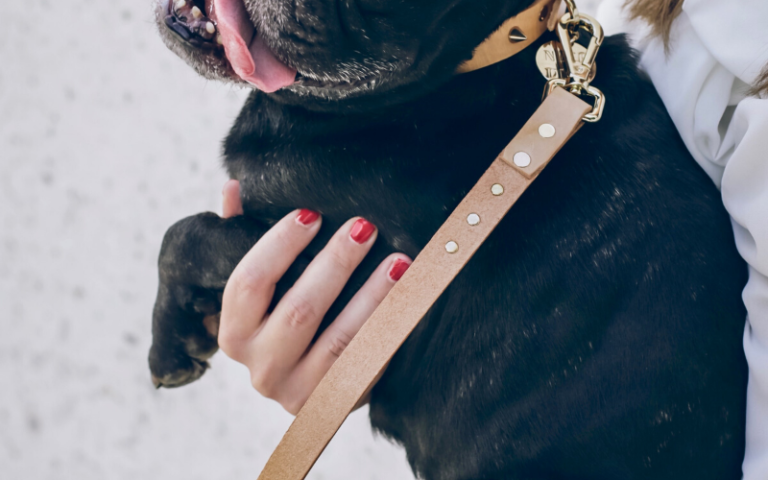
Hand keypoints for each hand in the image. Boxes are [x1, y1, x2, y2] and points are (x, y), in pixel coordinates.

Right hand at [217, 180, 410, 413]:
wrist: (311, 388)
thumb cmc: (282, 320)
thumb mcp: (260, 288)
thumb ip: (242, 238)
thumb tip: (234, 188)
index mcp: (233, 335)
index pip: (248, 283)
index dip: (278, 245)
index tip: (311, 213)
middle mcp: (260, 369)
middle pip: (298, 311)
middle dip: (334, 263)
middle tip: (364, 226)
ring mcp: (299, 393)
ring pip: (339, 339)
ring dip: (372, 295)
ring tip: (399, 259)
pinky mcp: (337, 404)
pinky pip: (368, 361)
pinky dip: (390, 326)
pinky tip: (410, 295)